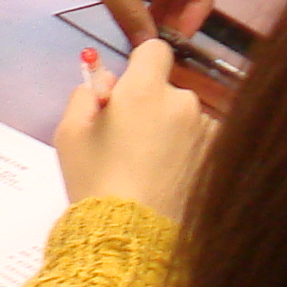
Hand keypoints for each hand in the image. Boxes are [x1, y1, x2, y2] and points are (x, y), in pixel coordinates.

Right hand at [54, 37, 210, 220]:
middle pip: (168, 89)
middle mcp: (183, 103)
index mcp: (144, 90)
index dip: (140, 65)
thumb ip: (85, 95)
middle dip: (152, 105)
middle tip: (130, 140)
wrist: (131, 237)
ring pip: (186, 118)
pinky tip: (170, 180)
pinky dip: (188, 154)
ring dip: (172, 131)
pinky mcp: (217, 158)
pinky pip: (201, 143)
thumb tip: (107, 84)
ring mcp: (206, 132)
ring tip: (151, 168)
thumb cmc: (95, 182)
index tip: (129, 90)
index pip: (155, 50)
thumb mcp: (69, 134)